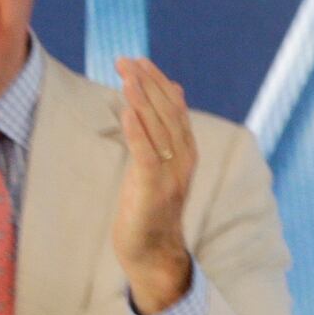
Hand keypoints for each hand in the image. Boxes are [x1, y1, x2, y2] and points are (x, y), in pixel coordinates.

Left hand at [106, 58, 196, 314]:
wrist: (154, 254)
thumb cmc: (151, 210)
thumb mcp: (159, 167)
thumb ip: (164, 133)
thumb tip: (173, 91)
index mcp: (186, 152)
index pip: (175, 109)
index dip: (158, 83)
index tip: (139, 61)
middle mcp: (184, 160)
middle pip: (167, 113)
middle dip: (147, 84)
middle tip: (127, 60)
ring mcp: (170, 175)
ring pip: (158, 129)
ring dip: (142, 100)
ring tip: (127, 77)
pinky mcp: (152, 191)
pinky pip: (146, 156)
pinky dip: (138, 132)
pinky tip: (128, 112)